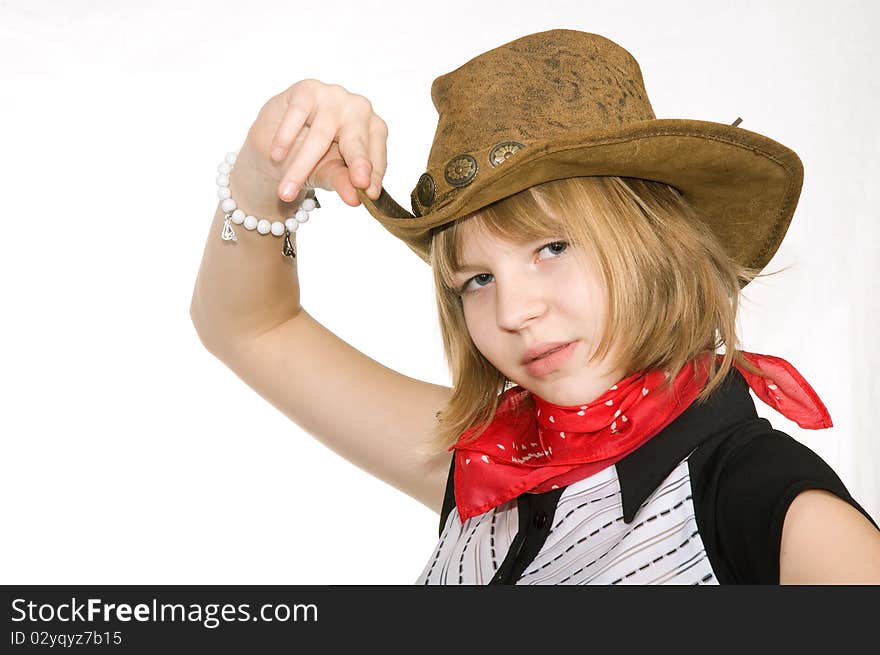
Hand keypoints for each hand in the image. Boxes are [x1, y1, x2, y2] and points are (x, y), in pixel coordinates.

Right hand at [244, 78, 388, 207]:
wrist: (278, 145)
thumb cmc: (314, 158)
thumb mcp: (330, 173)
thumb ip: (343, 182)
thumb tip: (354, 199)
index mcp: (373, 130)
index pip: (376, 154)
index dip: (376, 174)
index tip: (371, 195)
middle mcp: (358, 109)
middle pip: (356, 142)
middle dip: (355, 165)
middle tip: (358, 184)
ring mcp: (333, 96)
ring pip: (321, 135)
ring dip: (301, 166)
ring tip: (286, 193)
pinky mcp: (307, 89)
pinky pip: (298, 114)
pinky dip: (286, 137)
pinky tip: (277, 156)